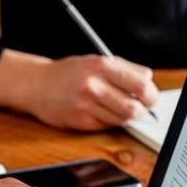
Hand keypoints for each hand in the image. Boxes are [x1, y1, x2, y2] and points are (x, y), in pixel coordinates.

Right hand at [0, 50, 159, 130]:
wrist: (35, 85)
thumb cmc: (67, 73)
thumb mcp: (94, 61)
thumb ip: (122, 70)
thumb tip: (148, 83)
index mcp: (102, 66)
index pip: (142, 83)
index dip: (150, 92)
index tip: (149, 95)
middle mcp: (94, 86)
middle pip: (135, 107)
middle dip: (144, 110)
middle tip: (142, 108)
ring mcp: (86, 106)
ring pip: (123, 119)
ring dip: (127, 117)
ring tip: (120, 109)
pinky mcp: (80, 122)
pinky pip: (106, 125)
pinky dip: (109, 121)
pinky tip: (101, 113)